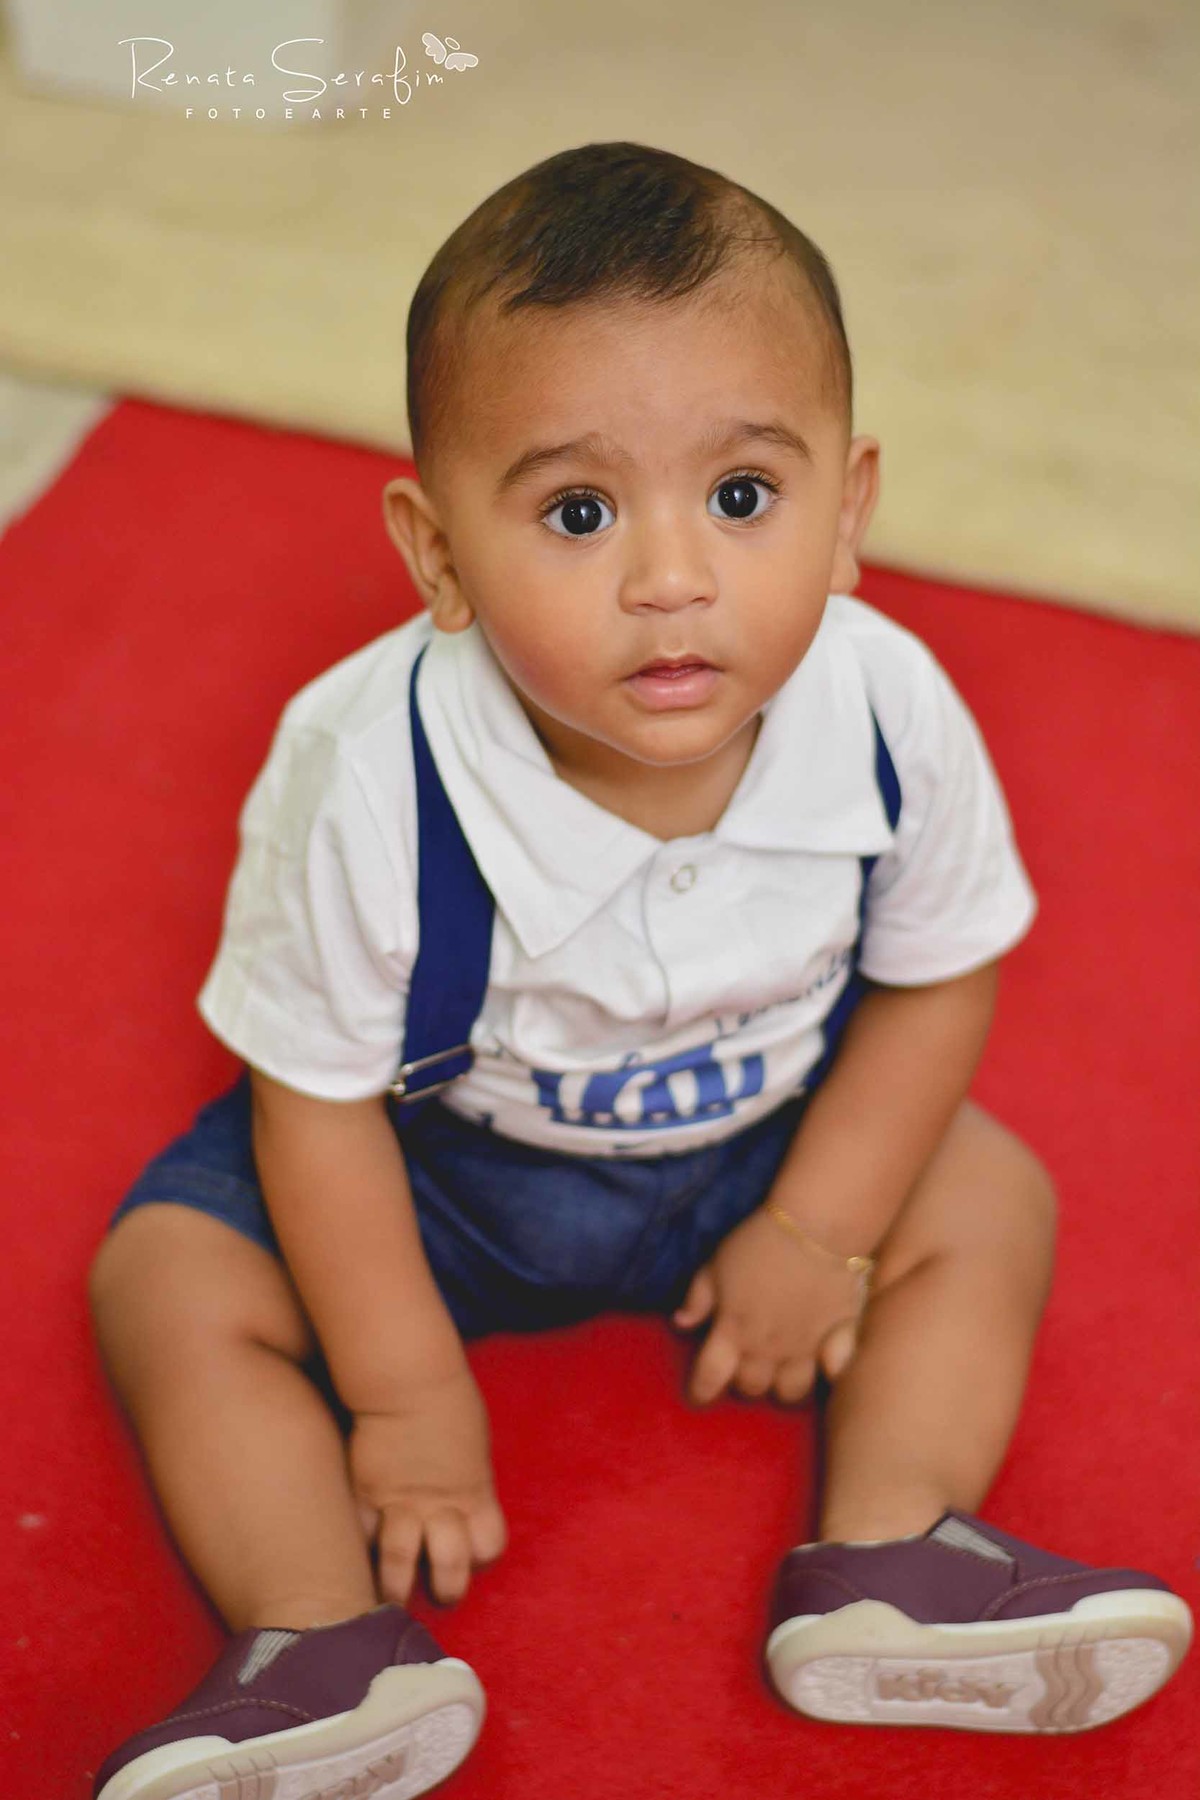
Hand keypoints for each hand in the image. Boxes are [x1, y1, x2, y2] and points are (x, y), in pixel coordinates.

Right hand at [349, 1366, 506, 1605]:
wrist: (407, 1378)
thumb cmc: (447, 1403)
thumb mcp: (472, 1447)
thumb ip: (469, 1485)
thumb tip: (463, 1508)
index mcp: (475, 1493)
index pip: (489, 1546)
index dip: (480, 1557)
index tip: (470, 1554)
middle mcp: (440, 1506)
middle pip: (451, 1568)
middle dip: (446, 1588)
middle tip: (437, 1592)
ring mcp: (400, 1504)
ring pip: (399, 1564)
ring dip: (395, 1588)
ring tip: (390, 1597)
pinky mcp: (365, 1494)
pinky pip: (361, 1536)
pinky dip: (360, 1549)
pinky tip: (357, 1556)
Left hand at [672, 1204, 866, 1405]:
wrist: (816, 1226)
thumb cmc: (760, 1242)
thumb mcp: (717, 1264)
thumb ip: (698, 1298)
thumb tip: (680, 1323)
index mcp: (734, 1330)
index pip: (710, 1376)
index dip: (701, 1391)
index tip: (698, 1395)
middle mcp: (767, 1348)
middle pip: (751, 1387)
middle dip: (742, 1382)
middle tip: (743, 1366)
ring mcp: (804, 1348)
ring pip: (789, 1391)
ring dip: (779, 1385)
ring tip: (779, 1370)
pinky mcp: (838, 1339)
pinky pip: (833, 1374)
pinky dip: (826, 1375)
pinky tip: (823, 1367)